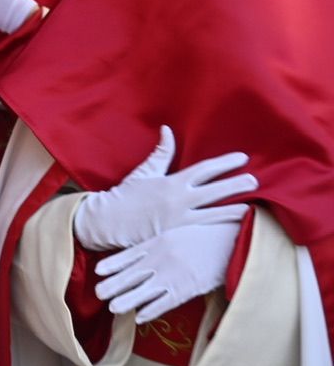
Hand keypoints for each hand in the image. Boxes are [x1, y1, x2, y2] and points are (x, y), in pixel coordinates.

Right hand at [73, 126, 256, 251]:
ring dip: (235, 208)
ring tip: (252, 205)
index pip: (205, 169)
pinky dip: (220, 227)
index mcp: (172, 182)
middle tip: (255, 180)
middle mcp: (180, 199)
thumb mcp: (144, 171)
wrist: (109, 220)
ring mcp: (181, 219)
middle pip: (216, 190)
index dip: (225, 163)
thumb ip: (161, 153)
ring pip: (215, 213)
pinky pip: (205, 230)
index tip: (242, 158)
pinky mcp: (179, 235)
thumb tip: (168, 130)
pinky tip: (233, 226)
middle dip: (237, 184)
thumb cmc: (125, 195)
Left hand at [95, 222, 240, 323]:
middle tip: (98, 293)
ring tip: (112, 308)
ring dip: (127, 300)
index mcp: (157, 242)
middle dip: (113, 284)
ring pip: (143, 291)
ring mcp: (172, 274)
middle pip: (131, 274)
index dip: (112, 264)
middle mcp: (160, 258)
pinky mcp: (186, 288)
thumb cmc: (205, 233)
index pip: (128, 255)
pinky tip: (139, 317)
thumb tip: (143, 247)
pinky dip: (151, 310)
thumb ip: (158, 239)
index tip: (97, 271)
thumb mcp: (176, 230)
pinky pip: (164, 302)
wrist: (231, 239)